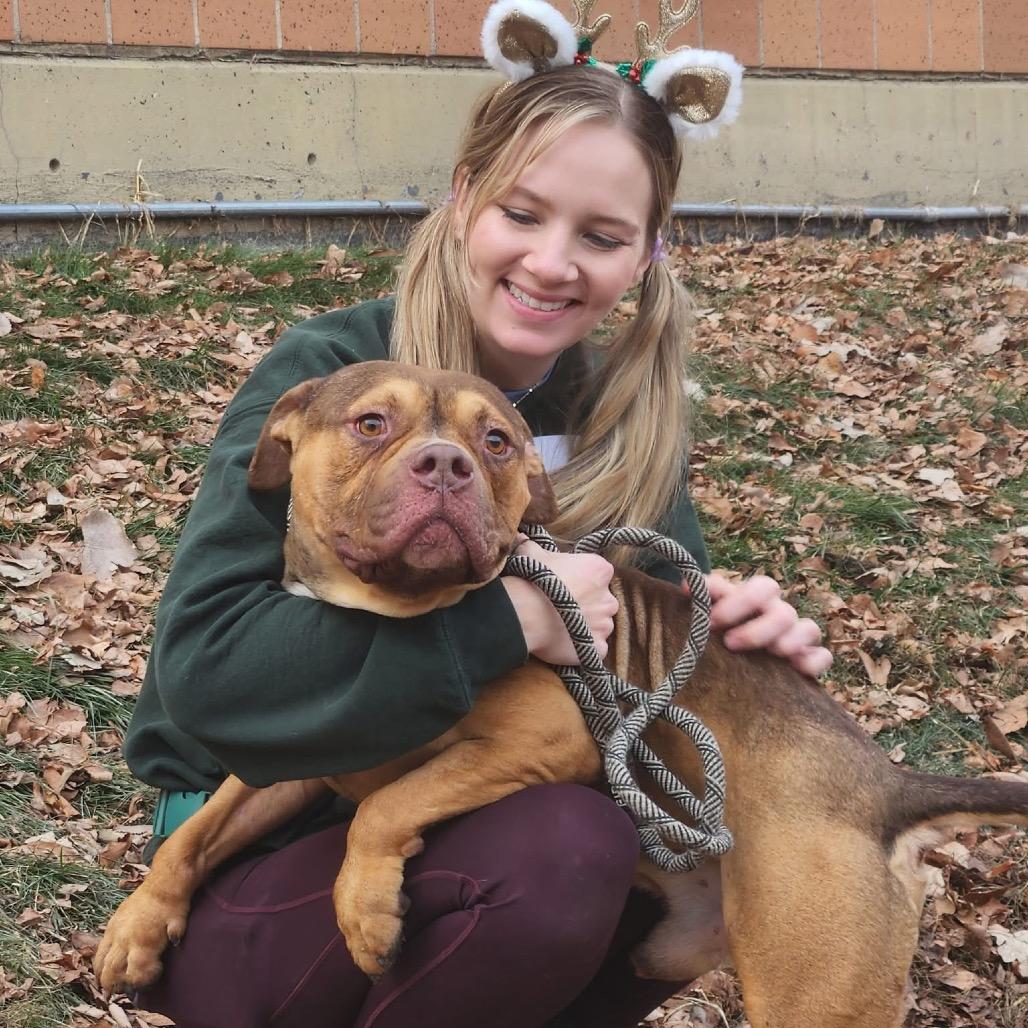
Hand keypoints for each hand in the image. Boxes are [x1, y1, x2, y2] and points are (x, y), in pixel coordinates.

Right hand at [502, 538, 617, 663]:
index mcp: (600, 570)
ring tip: (562, 626)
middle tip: (563, 607)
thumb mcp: (531, 552)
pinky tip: (566, 643)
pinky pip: (595, 648)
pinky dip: (584, 647)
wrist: (522, 615)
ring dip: (586, 626)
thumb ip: (534, 544)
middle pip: (603, 601)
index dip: (582, 580)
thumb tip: (522, 537)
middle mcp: (609, 598)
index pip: (599, 574)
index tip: (566, 584)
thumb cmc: (530, 581)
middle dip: (588, 604)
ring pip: (601, 625)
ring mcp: (605, 625)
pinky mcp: (597, 648)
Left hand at [703, 573, 832, 677]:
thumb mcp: (711, 610)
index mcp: (759, 598)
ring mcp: (798, 636)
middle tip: (730, 644)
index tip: (711, 621)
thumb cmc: (721, 628)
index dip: (738, 602)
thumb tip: (688, 587)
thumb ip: (704, 596)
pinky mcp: (809, 659)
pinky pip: (823, 657)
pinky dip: (813, 661)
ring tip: (769, 654)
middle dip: (757, 629)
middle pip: (784, 611)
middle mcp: (780, 613)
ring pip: (809, 628)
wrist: (736, 661)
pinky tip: (796, 669)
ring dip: (787, 642)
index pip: (762, 587)